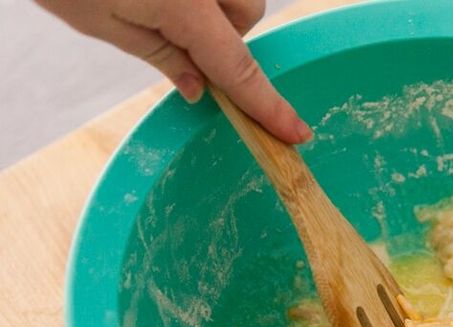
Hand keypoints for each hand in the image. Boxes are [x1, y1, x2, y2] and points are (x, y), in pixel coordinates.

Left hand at [36, 0, 311, 143]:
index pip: (237, 67)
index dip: (266, 105)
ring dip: (214, 7)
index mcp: (184, 3)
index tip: (295, 132)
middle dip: (223, 33)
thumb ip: (162, 57)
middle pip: (247, 15)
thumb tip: (200, 89)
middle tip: (174, 32)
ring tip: (162, 0)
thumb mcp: (101, 22)